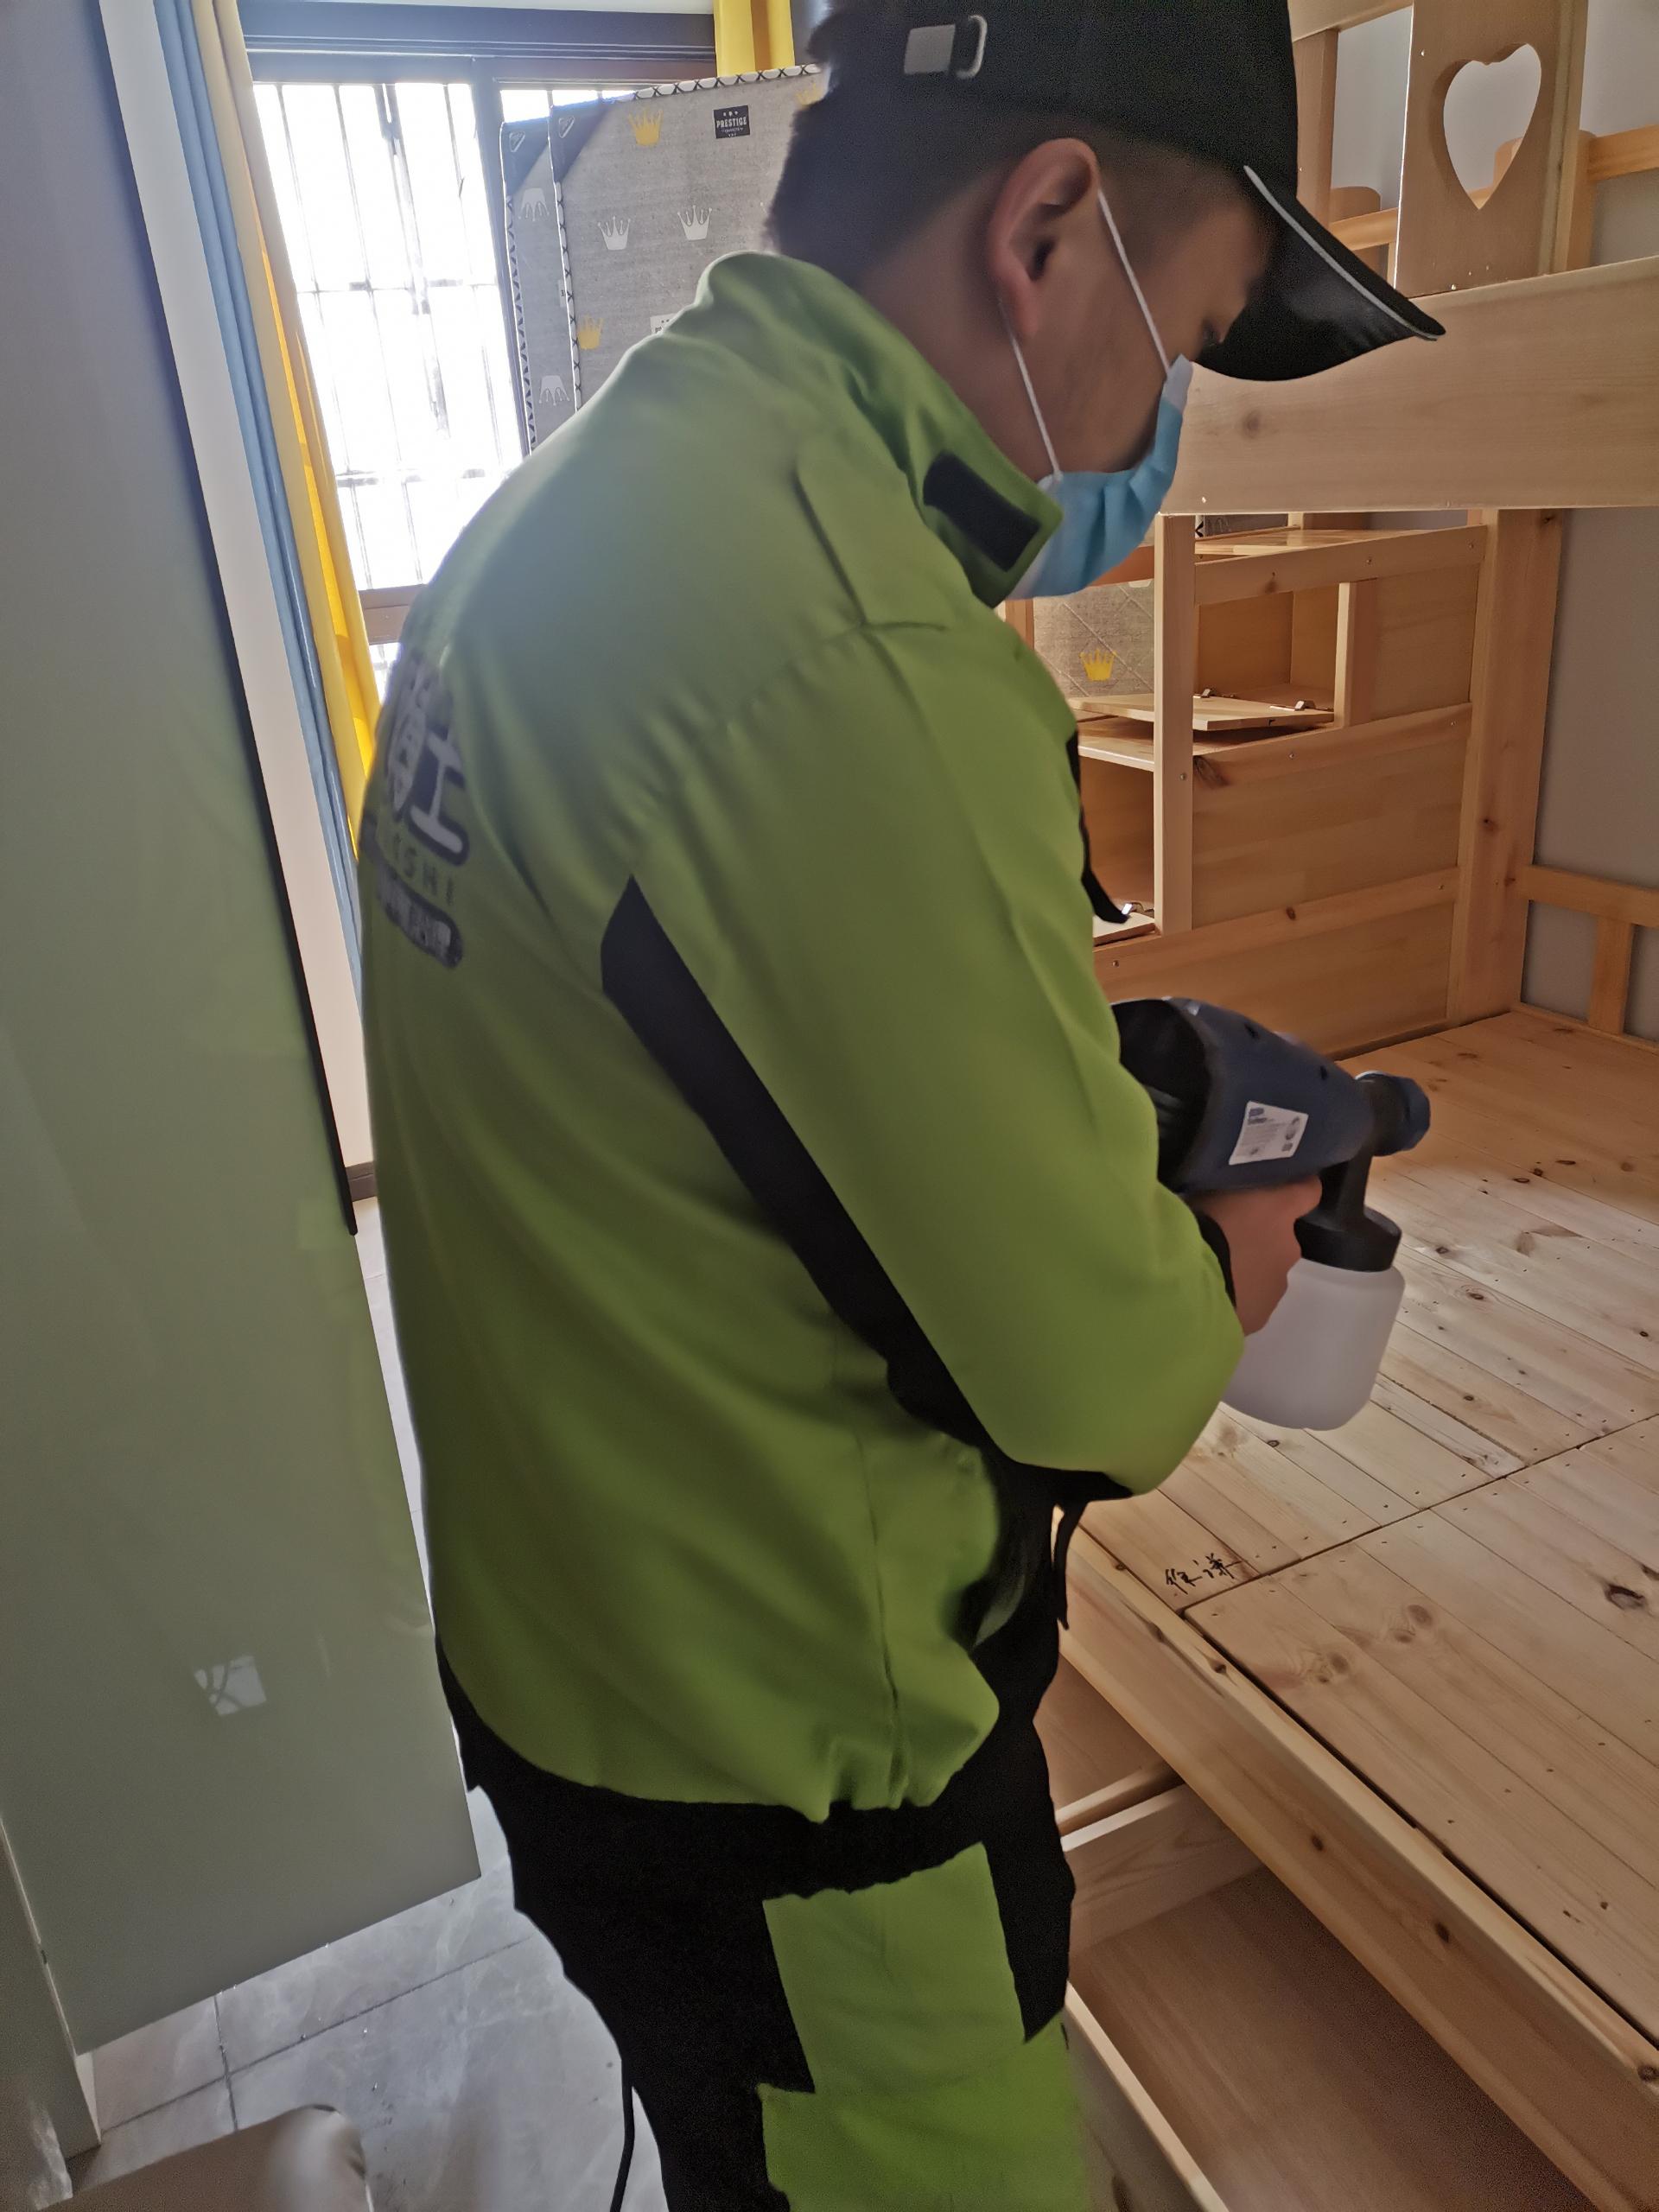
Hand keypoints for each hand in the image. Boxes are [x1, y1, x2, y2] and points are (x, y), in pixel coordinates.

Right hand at [1191, 1179, 1320, 1336]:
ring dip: (1247, 1270)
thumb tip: (1229, 1196)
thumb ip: (1228, 1192)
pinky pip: (1251, 1301)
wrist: (1188, 1282)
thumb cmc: (1198, 1223)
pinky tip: (1210, 1294)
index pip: (1307, 1191)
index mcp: (1279, 1208)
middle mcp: (1288, 1245)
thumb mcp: (1209, 1189)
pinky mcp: (1260, 1315)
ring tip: (1212, 1271)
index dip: (1296, 1190)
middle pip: (1281, 1240)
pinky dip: (1237, 1297)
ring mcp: (1276, 1285)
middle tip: (1223, 1238)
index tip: (1283, 1189)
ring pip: (1266, 1273)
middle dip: (1258, 1239)